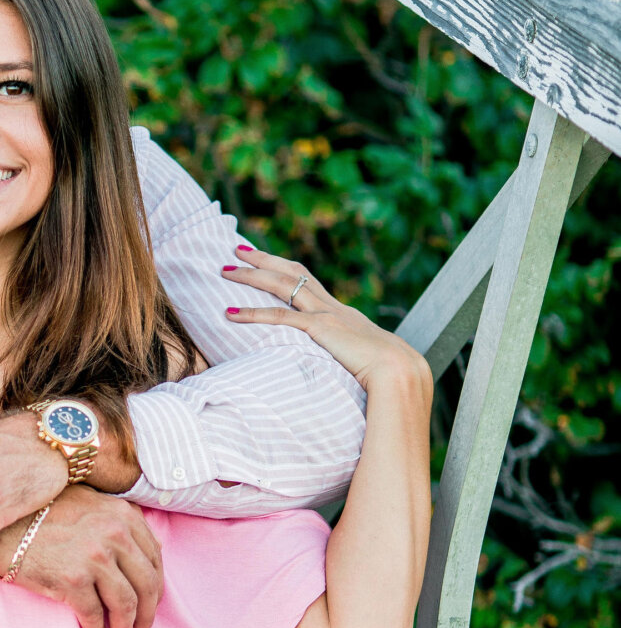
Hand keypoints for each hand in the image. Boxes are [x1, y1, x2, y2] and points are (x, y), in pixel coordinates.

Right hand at [0, 486, 163, 627]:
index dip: (155, 587)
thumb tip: (148, 549)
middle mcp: (114, 533)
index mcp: (123, 515)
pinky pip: (94, 615)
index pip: (154, 558)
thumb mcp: (88, 503)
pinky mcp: (72, 579)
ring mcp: (94, 556)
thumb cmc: (40, 513)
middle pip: (146, 584)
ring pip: (125, 604)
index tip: (150, 604)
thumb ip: (118, 520)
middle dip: (147, 614)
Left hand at [222, 244, 431, 394]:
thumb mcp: (366, 365)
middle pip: (292, 272)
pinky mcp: (321, 330)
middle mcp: (333, 308)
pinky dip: (253, 313)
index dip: (284, 268)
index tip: (264, 259)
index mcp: (343, 314)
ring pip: (282, 285)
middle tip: (236, 249)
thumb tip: (345, 373)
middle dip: (263, 259)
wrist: (404, 375)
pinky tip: (230, 313)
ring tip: (224, 270)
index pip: (308, 281)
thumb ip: (351, 363)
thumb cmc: (389, 377)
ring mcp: (327, 315)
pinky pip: (280, 317)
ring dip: (251, 276)